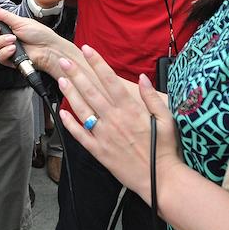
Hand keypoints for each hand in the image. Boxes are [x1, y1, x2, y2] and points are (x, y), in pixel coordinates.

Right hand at [0, 2, 77, 76]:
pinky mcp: (7, 59)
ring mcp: (4, 48)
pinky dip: (5, 52)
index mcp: (5, 24)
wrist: (48, 50)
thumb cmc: (40, 34)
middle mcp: (2, 36)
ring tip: (12, 40)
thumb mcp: (21, 21)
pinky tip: (13, 49)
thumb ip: (4, 15)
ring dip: (0, 42)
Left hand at [56, 48, 182, 204]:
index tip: (87, 49)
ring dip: (70, 94)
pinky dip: (70, 123)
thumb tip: (143, 78)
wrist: (160, 180)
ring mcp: (105, 136)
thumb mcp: (167, 119)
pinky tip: (62, 113)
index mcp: (131, 110)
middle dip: (76, 74)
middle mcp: (115, 120)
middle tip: (64, 61)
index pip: (110, 81)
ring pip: (82, 110)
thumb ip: (152, 97)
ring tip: (61, 80)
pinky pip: (80, 135)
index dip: (98, 63)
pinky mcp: (99, 151)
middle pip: (91, 92)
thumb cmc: (166, 149)